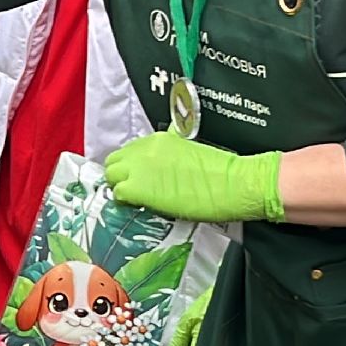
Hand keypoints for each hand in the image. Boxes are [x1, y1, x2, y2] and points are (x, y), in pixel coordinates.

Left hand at [103, 131, 284, 222]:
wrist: (234, 183)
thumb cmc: (221, 171)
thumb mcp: (191, 149)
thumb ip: (171, 150)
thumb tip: (165, 159)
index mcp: (158, 139)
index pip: (128, 151)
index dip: (130, 166)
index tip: (137, 176)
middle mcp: (144, 150)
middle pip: (114, 162)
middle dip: (119, 175)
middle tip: (132, 189)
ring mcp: (139, 168)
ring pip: (111, 177)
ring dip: (120, 188)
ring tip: (136, 199)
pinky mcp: (139, 189)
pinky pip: (119, 194)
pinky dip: (125, 201)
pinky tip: (139, 206)